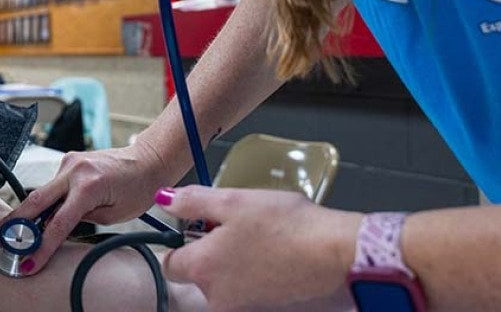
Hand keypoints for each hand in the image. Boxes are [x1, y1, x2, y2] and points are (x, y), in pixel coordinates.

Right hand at [0, 139, 172, 274]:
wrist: (149, 159)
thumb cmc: (139, 188)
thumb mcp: (114, 215)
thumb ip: (82, 220)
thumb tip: (56, 227)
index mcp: (89, 185)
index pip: (58, 223)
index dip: (41, 246)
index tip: (28, 263)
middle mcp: (74, 169)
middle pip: (35, 201)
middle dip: (12, 223)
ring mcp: (69, 162)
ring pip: (41, 193)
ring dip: (27, 215)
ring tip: (8, 235)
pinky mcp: (68, 160)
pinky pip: (51, 186)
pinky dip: (44, 202)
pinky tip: (37, 216)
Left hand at [158, 186, 361, 311]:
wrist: (336, 256)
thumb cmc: (287, 226)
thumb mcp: (234, 201)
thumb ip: (193, 201)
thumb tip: (164, 199)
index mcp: (203, 269)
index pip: (170, 262)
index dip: (181, 241)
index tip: (200, 226)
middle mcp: (217, 298)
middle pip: (198, 275)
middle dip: (210, 253)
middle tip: (238, 227)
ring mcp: (243, 308)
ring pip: (225, 284)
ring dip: (235, 264)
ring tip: (262, 239)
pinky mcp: (267, 310)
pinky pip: (249, 291)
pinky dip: (257, 275)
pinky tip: (276, 256)